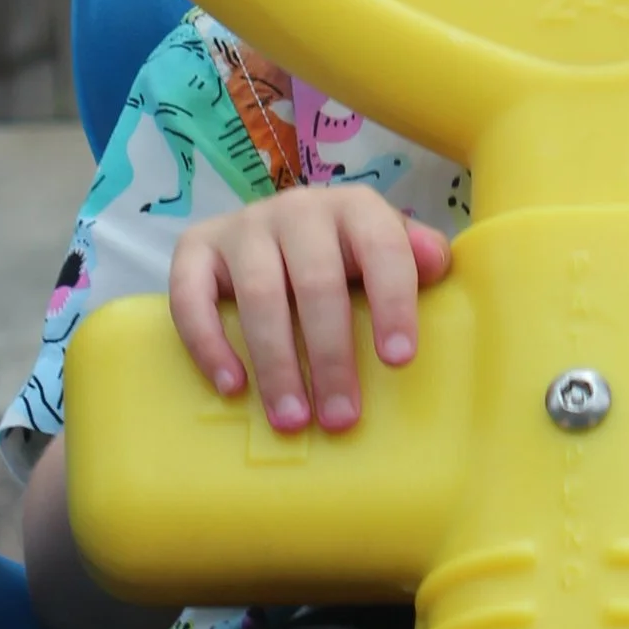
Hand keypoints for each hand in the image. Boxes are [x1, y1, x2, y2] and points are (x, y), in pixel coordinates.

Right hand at [169, 188, 453, 431]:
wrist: (270, 237)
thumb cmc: (344, 259)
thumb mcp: (386, 253)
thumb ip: (417, 257)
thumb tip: (437, 263)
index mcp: (356, 209)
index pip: (382, 249)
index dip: (392, 302)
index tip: (398, 359)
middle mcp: (298, 210)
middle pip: (316, 282)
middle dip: (331, 356)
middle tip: (340, 417)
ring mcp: (244, 226)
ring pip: (258, 294)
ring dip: (276, 363)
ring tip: (292, 419)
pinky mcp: (196, 247)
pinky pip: (192, 296)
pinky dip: (209, 344)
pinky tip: (232, 386)